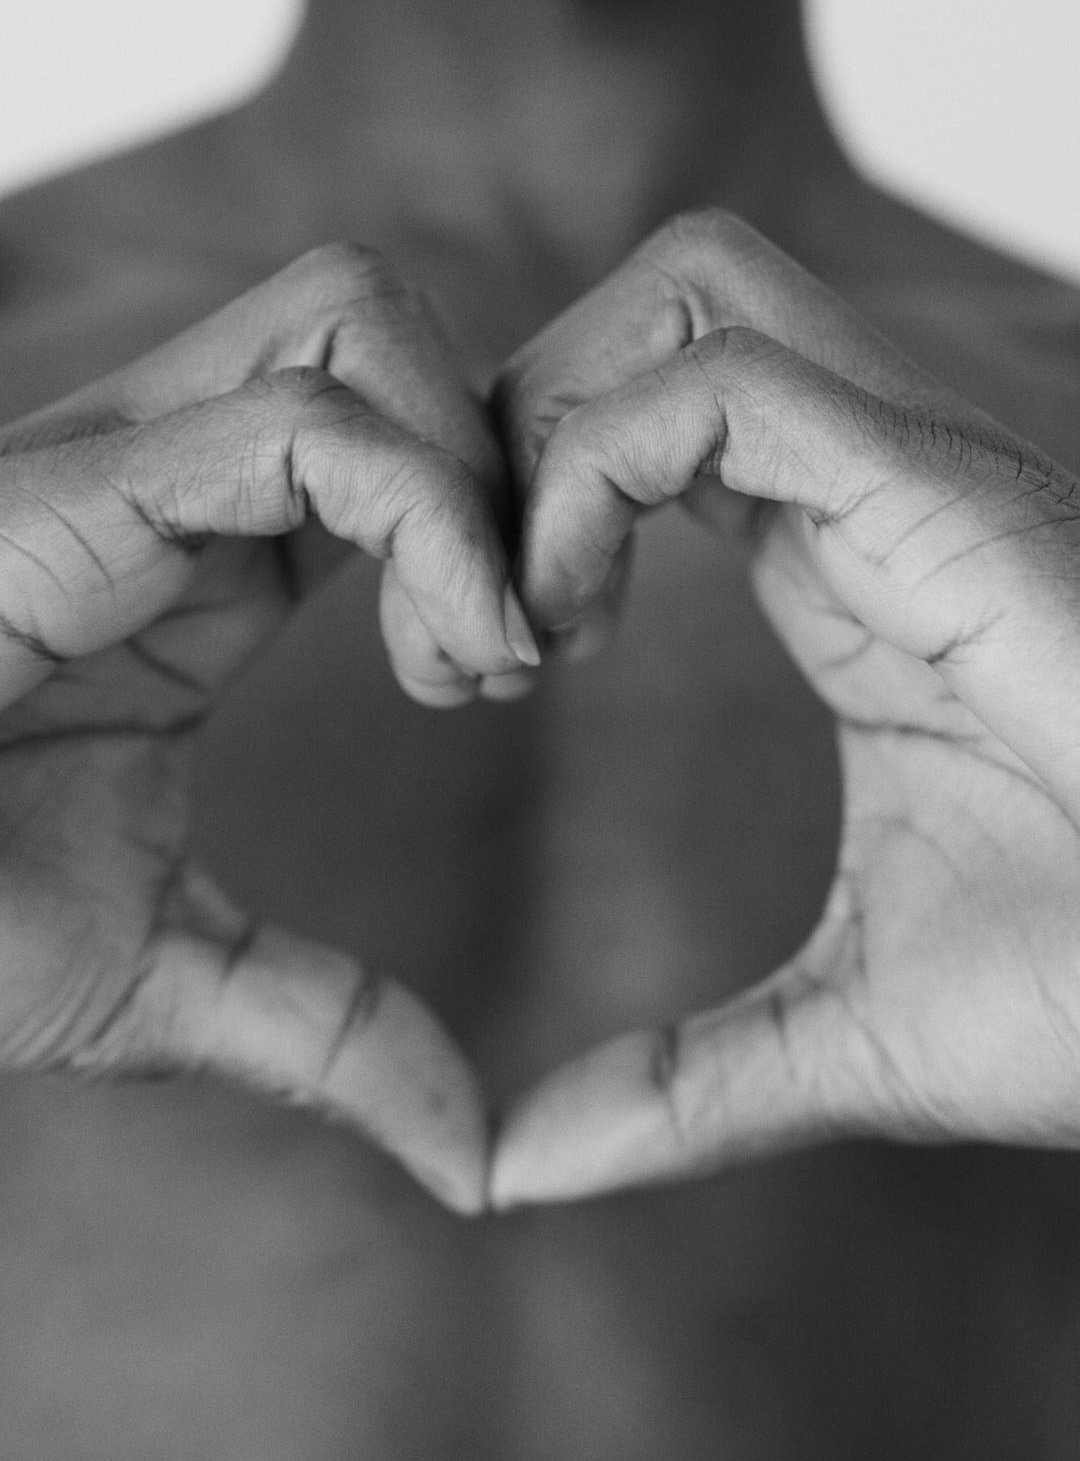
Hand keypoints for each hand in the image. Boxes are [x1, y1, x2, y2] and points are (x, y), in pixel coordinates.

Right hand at [0, 244, 536, 1212]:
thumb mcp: (163, 985)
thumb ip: (329, 1035)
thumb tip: (472, 1158)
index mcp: (198, 561)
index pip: (382, 419)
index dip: (488, 507)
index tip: (518, 667)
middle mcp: (163, 482)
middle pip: (374, 311)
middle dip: (494, 446)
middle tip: (517, 635)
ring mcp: (111, 469)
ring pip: (353, 312)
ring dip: (467, 475)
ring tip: (476, 656)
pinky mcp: (68, 494)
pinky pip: (304, 423)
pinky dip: (430, 520)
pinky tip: (448, 660)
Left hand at [489, 211, 1079, 1204]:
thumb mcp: (840, 1032)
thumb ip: (672, 1085)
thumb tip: (515, 1169)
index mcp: (845, 570)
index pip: (644, 419)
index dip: (520, 500)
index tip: (477, 666)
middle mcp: (872, 493)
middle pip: (644, 311)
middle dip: (508, 431)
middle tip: (473, 633)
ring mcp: (915, 475)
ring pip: (683, 291)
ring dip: (547, 429)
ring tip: (523, 622)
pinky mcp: (946, 492)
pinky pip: (722, 378)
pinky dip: (596, 466)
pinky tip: (573, 623)